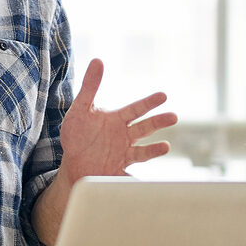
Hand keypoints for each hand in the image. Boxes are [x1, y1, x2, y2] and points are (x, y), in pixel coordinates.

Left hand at [58, 59, 176, 179]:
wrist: (73, 163)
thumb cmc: (78, 134)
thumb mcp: (81, 109)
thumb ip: (90, 86)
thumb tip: (97, 60)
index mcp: (117, 120)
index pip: (136, 109)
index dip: (149, 103)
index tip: (163, 96)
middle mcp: (125, 137)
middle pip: (145, 128)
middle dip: (158, 122)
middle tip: (173, 116)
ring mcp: (123, 155)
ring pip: (143, 151)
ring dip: (154, 150)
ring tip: (165, 146)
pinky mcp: (117, 172)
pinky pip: (128, 176)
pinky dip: (136, 180)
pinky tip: (144, 184)